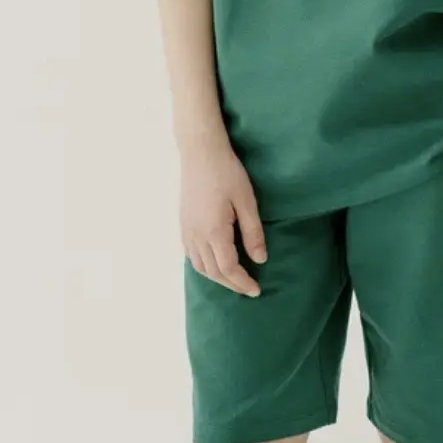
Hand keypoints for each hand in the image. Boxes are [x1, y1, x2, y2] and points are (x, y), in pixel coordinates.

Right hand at [180, 139, 267, 297]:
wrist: (200, 153)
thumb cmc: (227, 173)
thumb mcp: (247, 202)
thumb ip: (253, 233)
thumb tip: (260, 260)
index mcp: (214, 232)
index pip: (229, 269)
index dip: (243, 282)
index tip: (256, 290)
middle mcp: (196, 236)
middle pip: (213, 272)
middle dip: (231, 284)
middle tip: (248, 289)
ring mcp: (187, 231)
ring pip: (199, 266)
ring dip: (217, 277)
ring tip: (234, 279)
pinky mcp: (183, 224)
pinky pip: (191, 255)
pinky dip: (204, 266)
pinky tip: (214, 263)